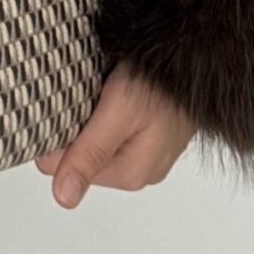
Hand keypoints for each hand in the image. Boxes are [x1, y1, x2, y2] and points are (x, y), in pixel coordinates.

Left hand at [35, 60, 197, 207]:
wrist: (197, 56)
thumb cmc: (165, 82)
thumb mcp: (120, 113)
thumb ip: (90, 154)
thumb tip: (64, 197)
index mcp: (130, 174)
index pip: (63, 167)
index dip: (56, 135)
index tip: (62, 107)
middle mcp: (140, 170)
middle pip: (79, 155)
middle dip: (74, 127)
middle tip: (86, 95)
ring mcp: (146, 152)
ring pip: (94, 140)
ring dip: (89, 117)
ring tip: (101, 91)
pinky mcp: (150, 134)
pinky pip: (112, 130)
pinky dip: (104, 112)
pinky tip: (111, 93)